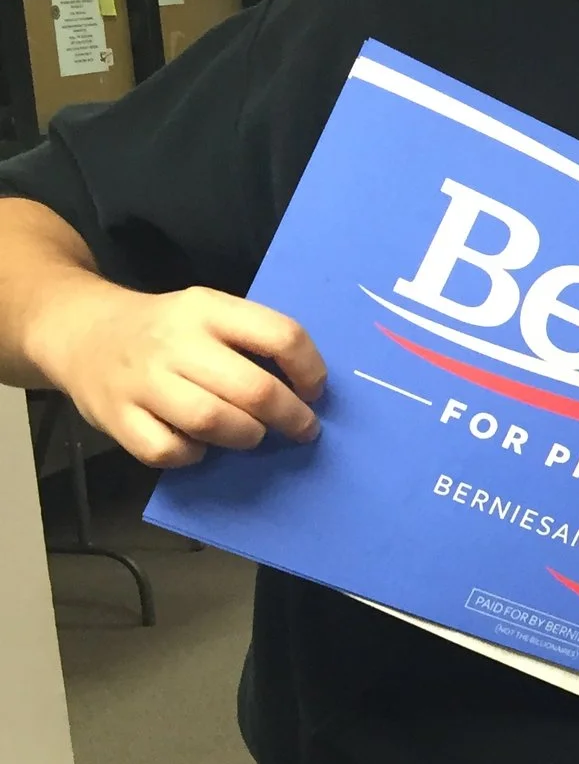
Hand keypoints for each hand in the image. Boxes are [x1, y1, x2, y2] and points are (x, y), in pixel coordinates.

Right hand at [31, 280, 325, 468]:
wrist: (80, 332)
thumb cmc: (165, 331)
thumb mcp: (208, 313)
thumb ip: (252, 340)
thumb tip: (309, 390)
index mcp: (207, 309)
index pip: (281, 335)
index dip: (311, 370)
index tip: (314, 391)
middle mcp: (175, 342)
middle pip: (253, 389)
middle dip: (290, 416)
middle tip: (302, 428)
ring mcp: (142, 381)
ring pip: (213, 421)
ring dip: (247, 435)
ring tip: (252, 434)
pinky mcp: (116, 418)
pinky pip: (168, 450)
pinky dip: (192, 455)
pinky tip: (197, 444)